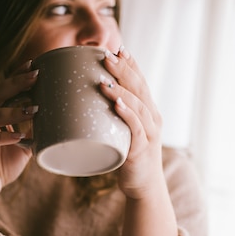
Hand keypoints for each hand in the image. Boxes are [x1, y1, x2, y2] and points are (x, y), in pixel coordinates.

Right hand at [0, 62, 38, 215]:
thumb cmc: (3, 165)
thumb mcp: (24, 145)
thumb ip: (35, 131)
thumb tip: (59, 119)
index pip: (3, 90)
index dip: (17, 77)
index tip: (34, 65)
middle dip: (15, 84)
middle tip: (35, 77)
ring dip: (12, 111)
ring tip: (33, 109)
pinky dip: (2, 136)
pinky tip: (19, 135)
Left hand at [100, 47, 177, 235]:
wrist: (143, 187)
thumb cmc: (128, 158)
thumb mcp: (120, 133)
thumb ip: (108, 117)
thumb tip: (81, 103)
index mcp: (148, 111)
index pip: (140, 82)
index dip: (131, 64)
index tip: (118, 48)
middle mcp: (152, 118)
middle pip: (140, 87)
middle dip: (124, 69)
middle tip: (107, 55)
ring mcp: (149, 133)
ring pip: (138, 105)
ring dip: (122, 89)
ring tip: (106, 77)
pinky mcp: (142, 149)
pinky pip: (136, 128)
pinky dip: (127, 114)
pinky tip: (116, 104)